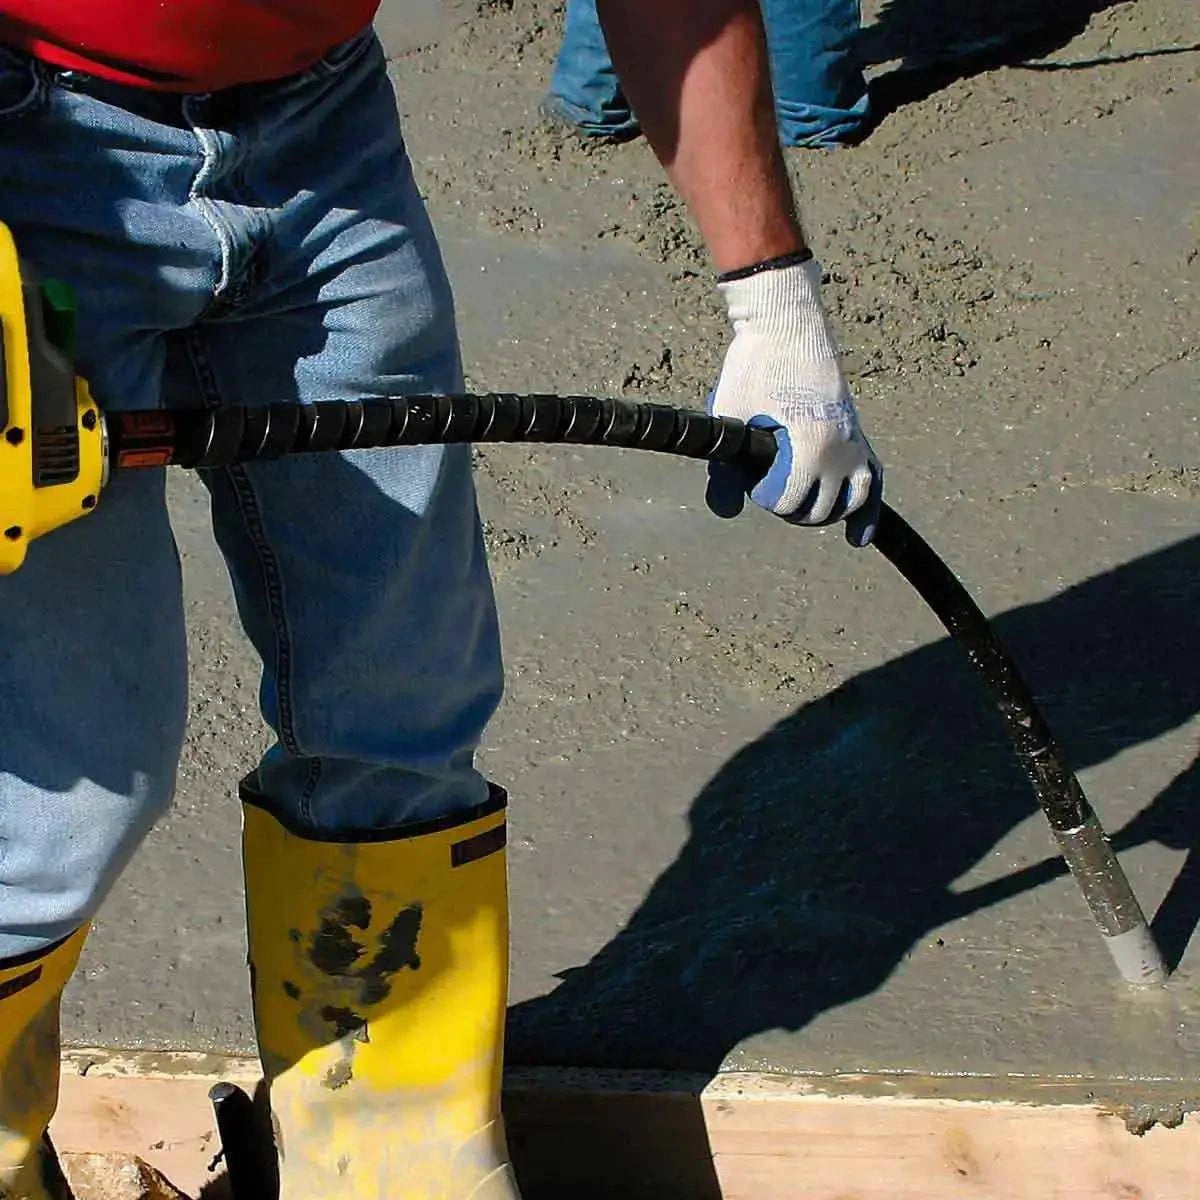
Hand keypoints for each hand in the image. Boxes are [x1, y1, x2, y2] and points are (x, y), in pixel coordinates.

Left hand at [705, 254, 881, 546]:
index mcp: (811, 445)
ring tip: (803, 510)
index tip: (747, 471)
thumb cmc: (755, 365)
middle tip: (765, 482)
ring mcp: (854, 440)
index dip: (762, 495)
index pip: (787, 502)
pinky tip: (859, 538)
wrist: (787, 320)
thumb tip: (725, 512)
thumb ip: (725, 470)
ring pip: (854, 500)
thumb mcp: (731, 416)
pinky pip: (873, 478)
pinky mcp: (857, 432)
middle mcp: (841, 449)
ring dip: (828, 513)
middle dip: (790, 506)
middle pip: (820, 509)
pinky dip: (867, 510)